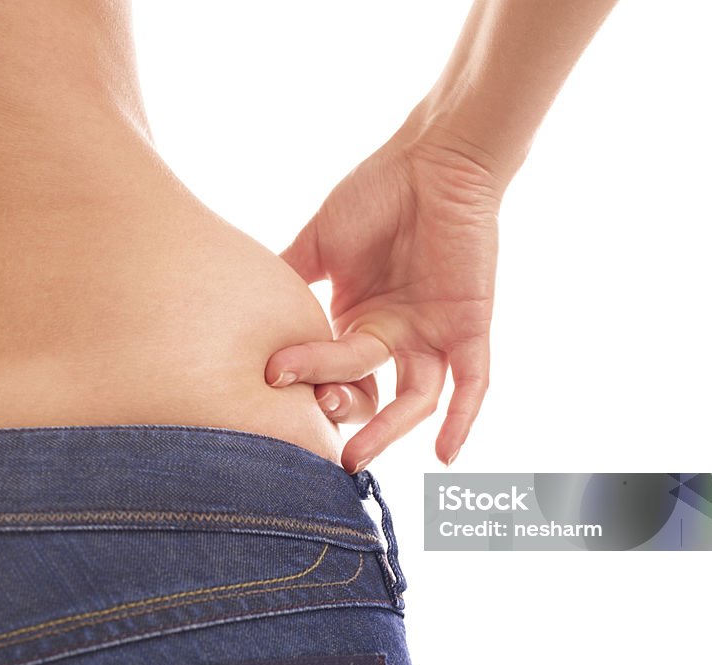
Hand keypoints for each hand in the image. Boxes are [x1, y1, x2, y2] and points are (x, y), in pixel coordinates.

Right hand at [265, 130, 502, 472]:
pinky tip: (445, 454)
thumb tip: (238, 301)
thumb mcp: (319, 243)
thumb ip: (288, 277)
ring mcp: (432, 335)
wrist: (432, 159)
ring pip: (414, 399)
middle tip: (315, 416)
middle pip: (370, 392)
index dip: (308, 383)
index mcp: (359, 320)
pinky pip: (472, 383)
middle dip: (342, 409)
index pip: (332, 371)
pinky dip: (462, 418)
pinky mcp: (468, 327)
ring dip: (387, 430)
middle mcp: (395, 337)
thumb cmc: (376, 194)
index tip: (273, 381)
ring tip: (355, 457)